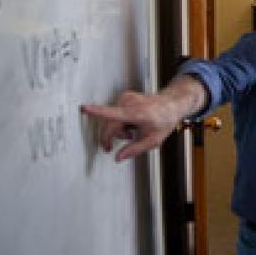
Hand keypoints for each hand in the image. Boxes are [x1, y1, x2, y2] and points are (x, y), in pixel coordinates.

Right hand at [80, 76, 206, 161]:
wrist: (171, 104)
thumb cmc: (164, 121)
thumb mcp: (153, 141)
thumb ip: (134, 150)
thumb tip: (117, 158)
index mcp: (137, 113)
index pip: (114, 114)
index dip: (97, 112)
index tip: (84, 108)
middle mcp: (129, 102)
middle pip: (110, 124)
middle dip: (113, 137)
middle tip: (110, 148)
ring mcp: (125, 97)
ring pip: (110, 120)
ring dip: (118, 130)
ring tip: (131, 131)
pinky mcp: (123, 96)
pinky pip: (113, 114)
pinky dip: (119, 122)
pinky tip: (130, 123)